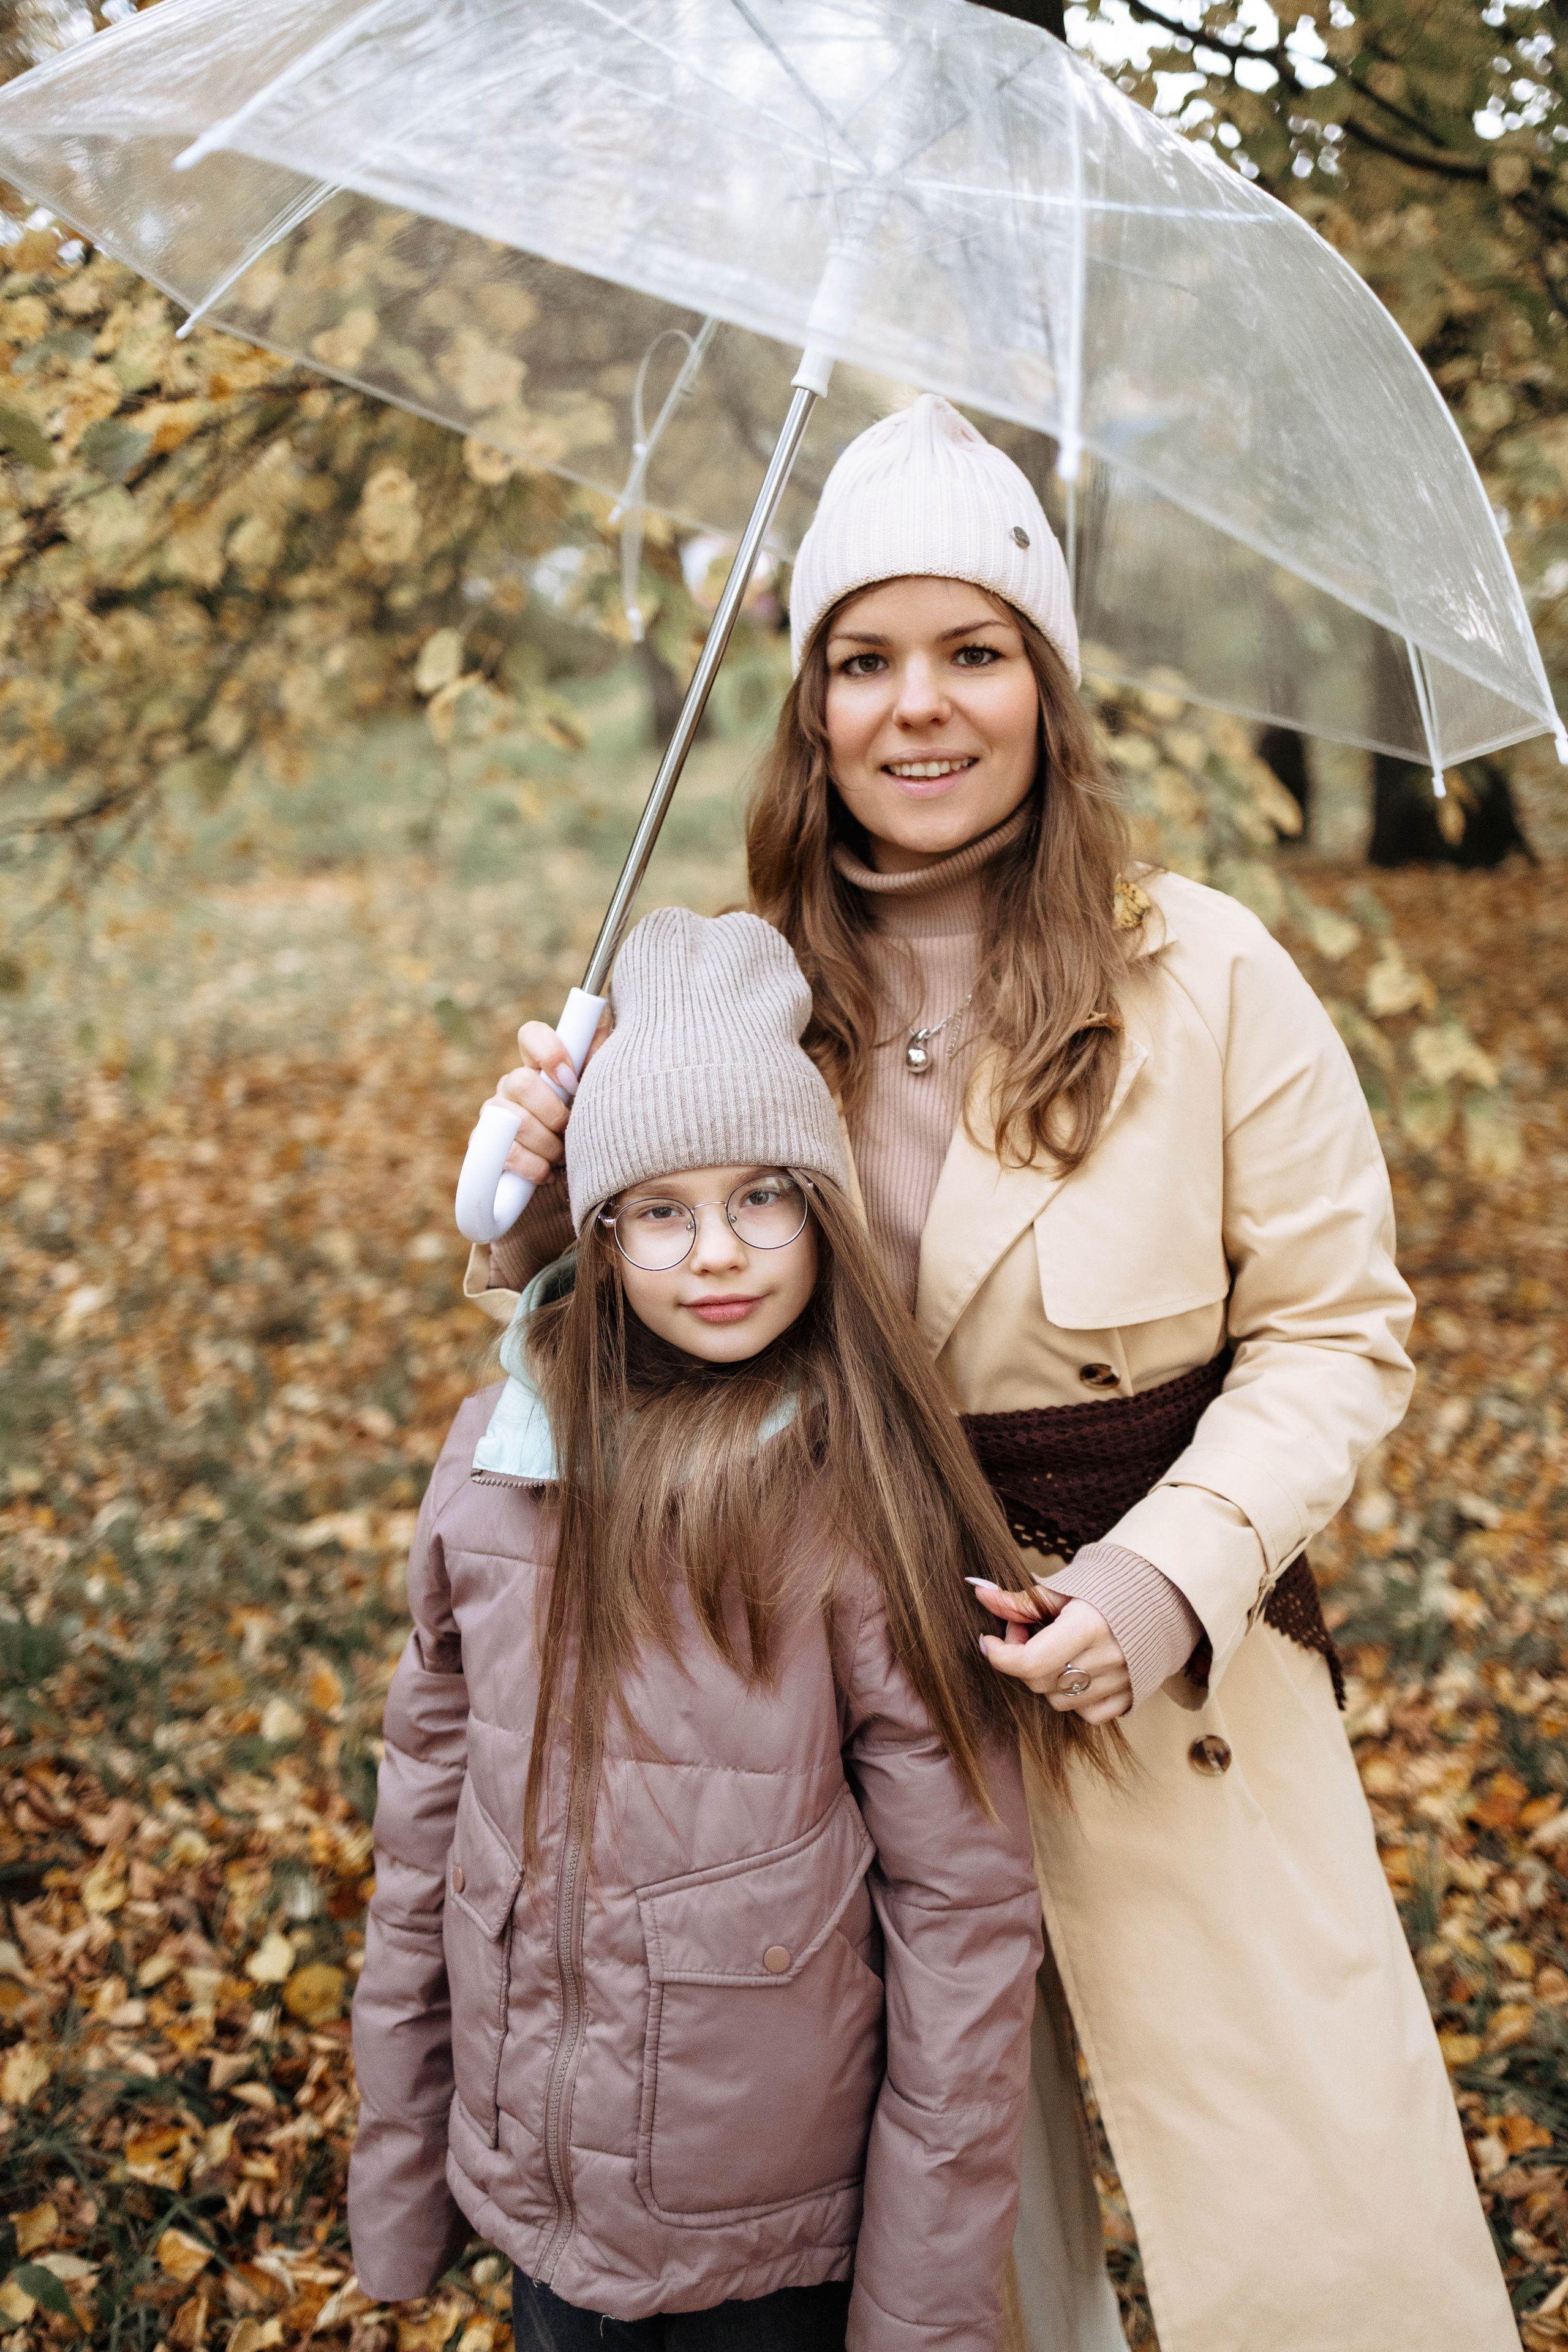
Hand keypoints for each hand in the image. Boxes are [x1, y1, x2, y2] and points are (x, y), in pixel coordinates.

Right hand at [488, 1017, 605, 1186]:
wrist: (576, 1175)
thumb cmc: (590, 1127)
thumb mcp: (601, 1093)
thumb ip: (599, 1061)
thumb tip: (604, 1031)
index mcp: (540, 1066)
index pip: (532, 1034)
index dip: (549, 1051)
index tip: (571, 1080)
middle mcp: (513, 1085)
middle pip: (521, 1082)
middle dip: (553, 1113)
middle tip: (571, 1129)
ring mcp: (495, 1114)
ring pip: (515, 1121)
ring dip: (548, 1145)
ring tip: (563, 1155)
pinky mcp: (486, 1146)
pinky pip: (506, 1153)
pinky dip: (534, 1166)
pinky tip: (547, 1171)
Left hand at [972, 1585, 1132, 1722]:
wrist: (1160, 1597)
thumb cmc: (1107, 1587)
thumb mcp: (1062, 1588)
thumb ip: (1020, 1599)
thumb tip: (979, 1591)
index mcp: (1089, 1625)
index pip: (1030, 1662)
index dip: (1000, 1655)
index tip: (989, 1640)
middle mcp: (1107, 1658)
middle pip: (1040, 1681)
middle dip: (1021, 1659)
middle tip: (1023, 1632)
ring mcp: (1121, 1681)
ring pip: (1059, 1701)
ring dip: (1046, 1679)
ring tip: (1052, 1651)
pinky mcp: (1131, 1696)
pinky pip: (1087, 1714)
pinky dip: (1075, 1698)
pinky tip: (1076, 1671)